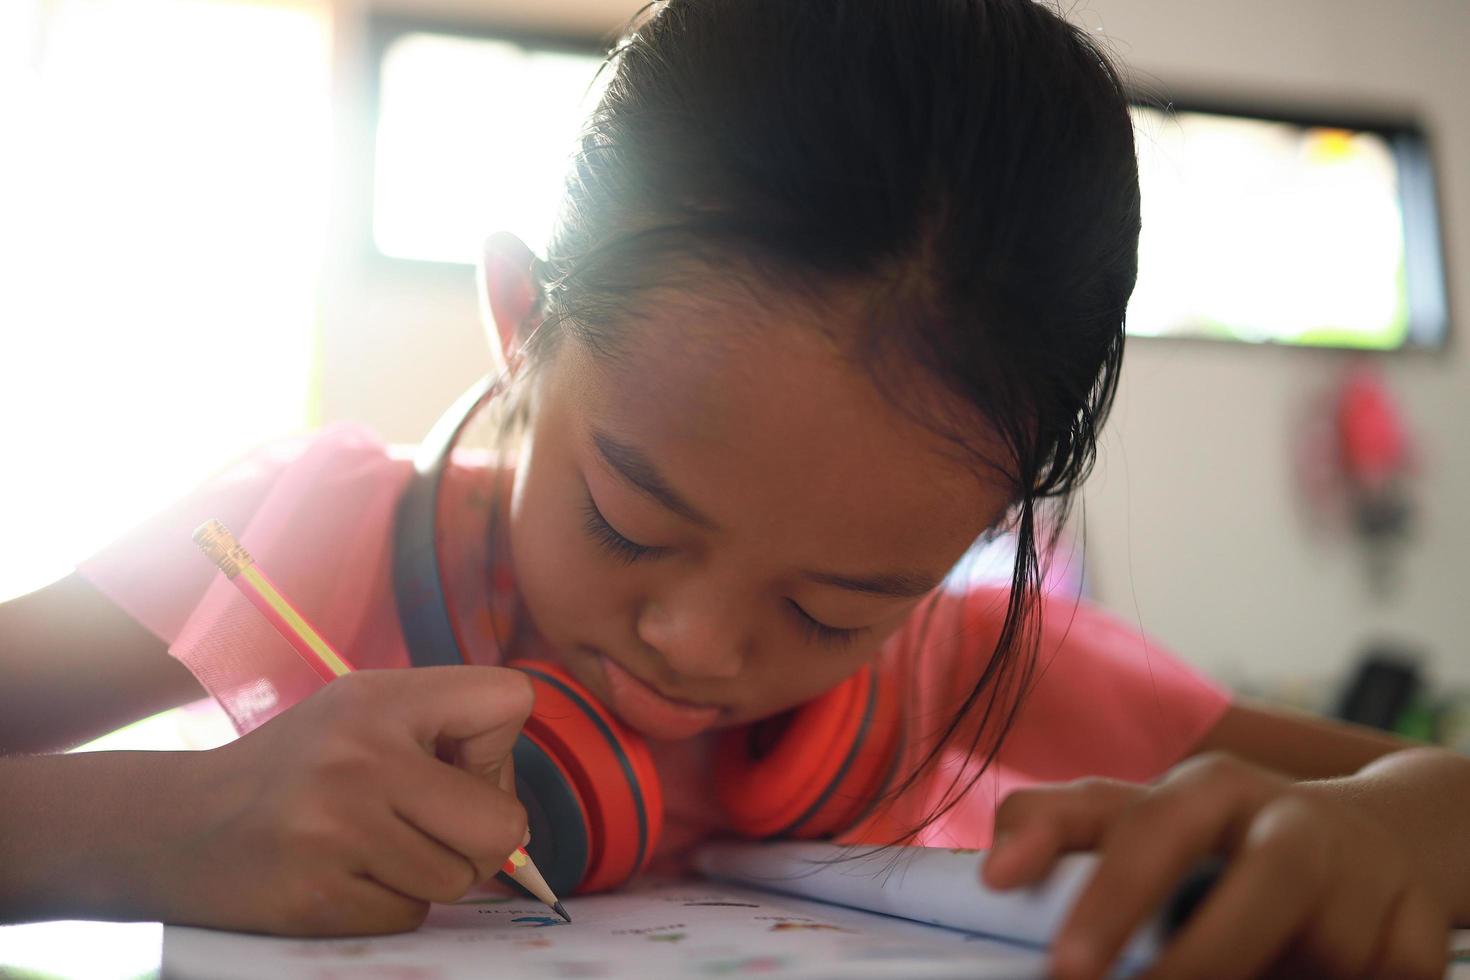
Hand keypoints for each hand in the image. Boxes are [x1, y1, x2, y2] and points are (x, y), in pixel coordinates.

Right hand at [155, 667, 531, 935]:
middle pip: (503, 824)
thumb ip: (446, 736)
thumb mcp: (364, 714)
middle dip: (482, 839)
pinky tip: (345, 878)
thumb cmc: (297, 769)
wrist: (179, 828)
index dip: (499, 750)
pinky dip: (390, 907)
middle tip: (432, 829)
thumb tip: (519, 820)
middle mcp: (360, 757)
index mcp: (380, 698)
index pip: (510, 701)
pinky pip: (411, 917)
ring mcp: (337, 830)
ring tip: (374, 849)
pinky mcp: (316, 897)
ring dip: (430, 876)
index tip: (455, 767)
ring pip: (460, 880)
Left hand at [982, 752, 1448, 978]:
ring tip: (1261, 973)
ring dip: (1279, 972)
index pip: (1142, 827)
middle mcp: (1287, 820)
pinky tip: (1326, 972)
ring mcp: (1360, 872)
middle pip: (1257, 886)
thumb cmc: (1223, 838)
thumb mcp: (1141, 818)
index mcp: (1206, 790)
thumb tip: (992, 873)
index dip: (1106, 898)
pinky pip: (1382, 977)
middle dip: (1202, 963)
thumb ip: (1058, 828)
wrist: (1379, 838)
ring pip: (1326, 945)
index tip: (1064, 967)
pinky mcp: (1420, 924)